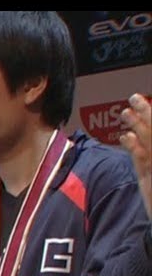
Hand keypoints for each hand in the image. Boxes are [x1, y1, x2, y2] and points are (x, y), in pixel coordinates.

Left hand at [120, 93, 150, 217]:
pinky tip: (126, 136)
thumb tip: (131, 138)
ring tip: (126, 111)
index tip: (141, 103)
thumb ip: (141, 158)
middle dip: (148, 114)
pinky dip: (135, 148)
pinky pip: (144, 163)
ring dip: (140, 125)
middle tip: (134, 97)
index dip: (151, 118)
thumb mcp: (147, 177)